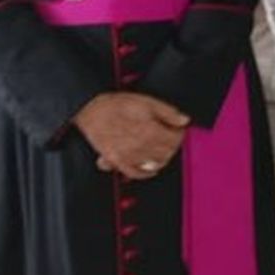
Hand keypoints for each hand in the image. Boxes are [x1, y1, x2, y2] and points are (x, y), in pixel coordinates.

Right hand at [73, 92, 188, 180]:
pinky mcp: (117, 161)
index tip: (178, 128)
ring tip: (163, 148)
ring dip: (163, 157)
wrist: (91, 110)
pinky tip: (150, 168)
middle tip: (172, 137)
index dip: (180, 132)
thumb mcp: (146, 101)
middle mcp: (141, 146)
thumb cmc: (116, 105)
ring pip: (155, 164)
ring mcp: (129, 156)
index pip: (175, 138)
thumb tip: (183, 120)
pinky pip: (135, 173)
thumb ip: (168, 112)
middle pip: (168, 152)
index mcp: (150, 130)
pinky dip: (145, 173)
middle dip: (173, 144)